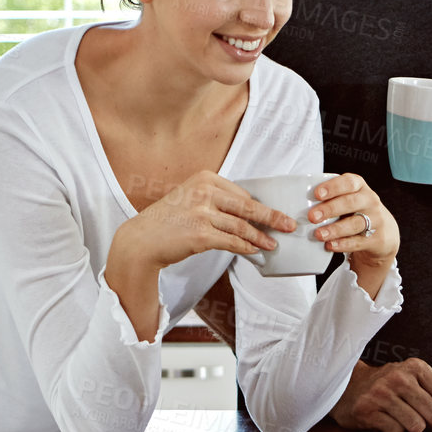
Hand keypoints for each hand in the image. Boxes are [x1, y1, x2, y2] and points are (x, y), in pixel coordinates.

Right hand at [113, 170, 294, 271]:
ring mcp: (201, 213)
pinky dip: (245, 247)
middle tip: (289, 226)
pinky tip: (254, 251)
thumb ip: (218, 200)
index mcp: (205, 179)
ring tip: (272, 244)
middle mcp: (204, 192)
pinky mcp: (200, 234)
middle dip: (272, 218)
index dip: (262, 206)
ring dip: (260, 237)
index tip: (277, 213)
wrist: (141, 240)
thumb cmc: (169, 220)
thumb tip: (252, 211)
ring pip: (242, 226)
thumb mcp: (192, 197)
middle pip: (248, 207)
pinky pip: (231, 241)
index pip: (242, 194)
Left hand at [301, 173, 399, 285]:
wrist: (383, 232)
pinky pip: (359, 241)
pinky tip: (330, 246)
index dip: (333, 187)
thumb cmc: (355, 212)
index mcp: (359, 187)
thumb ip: (328, 197)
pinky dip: (344, 244)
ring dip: (335, 229)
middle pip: (351, 202)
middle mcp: (370, 200)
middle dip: (330, 209)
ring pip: (355, 223)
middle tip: (311, 216)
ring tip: (318, 235)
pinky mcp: (377, 238)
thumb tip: (293, 201)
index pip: (349, 182)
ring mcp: (376, 219)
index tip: (316, 194)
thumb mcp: (346, 199)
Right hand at [330, 359, 431, 431]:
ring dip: (413, 430)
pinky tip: (388, 422)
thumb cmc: (387, 386)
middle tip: (426, 425)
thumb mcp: (411, 377)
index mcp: (416, 367)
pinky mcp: (367, 410)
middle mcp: (400, 377)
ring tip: (404, 421)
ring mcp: (382, 393)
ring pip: (416, 426)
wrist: (348, 385)